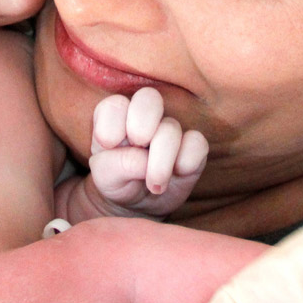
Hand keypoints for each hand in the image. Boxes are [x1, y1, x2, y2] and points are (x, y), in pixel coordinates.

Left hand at [88, 88, 208, 217]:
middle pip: (149, 98)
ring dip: (161, 160)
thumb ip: (115, 164)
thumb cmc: (118, 182)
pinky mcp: (192, 147)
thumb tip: (143, 160)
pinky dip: (188, 160)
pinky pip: (198, 143)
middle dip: (141, 124)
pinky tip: (178, 173)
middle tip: (137, 145)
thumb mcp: (105, 177)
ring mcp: (170, 130)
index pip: (115, 105)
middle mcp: (145, 116)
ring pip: (171, 127)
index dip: (112, 125)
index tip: (108, 147)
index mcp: (117, 116)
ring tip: (154, 185)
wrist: (140, 204)